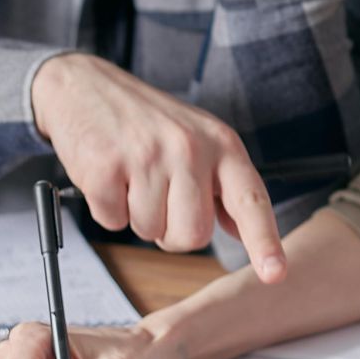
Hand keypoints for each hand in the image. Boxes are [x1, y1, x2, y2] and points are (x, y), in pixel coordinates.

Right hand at [32, 53, 285, 279]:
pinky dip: (108, 209)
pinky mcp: (106, 166)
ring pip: (150, 231)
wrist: (84, 85)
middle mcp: (190, 148)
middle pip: (193, 235)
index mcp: (221, 144)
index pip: (251, 199)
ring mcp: (147, 156)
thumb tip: (241, 231)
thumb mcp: (198, 139)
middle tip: (159, 197)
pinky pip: (112, 222)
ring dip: (137, 217)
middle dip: (172, 232)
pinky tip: (109, 174)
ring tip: (131, 177)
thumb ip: (222, 185)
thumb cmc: (146, 120)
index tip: (275, 273)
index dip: (264, 241)